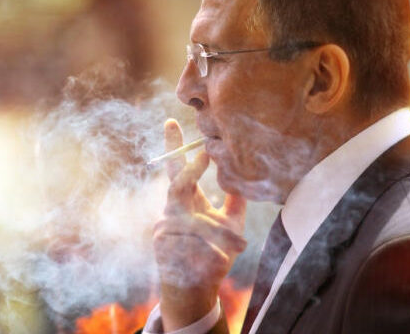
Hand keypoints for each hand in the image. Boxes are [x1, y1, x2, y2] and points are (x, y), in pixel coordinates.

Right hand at [153, 119, 246, 330]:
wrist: (196, 289)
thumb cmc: (211, 255)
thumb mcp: (228, 225)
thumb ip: (235, 201)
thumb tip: (245, 175)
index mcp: (186, 202)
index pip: (178, 169)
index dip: (175, 147)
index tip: (172, 120)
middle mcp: (172, 210)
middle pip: (177, 182)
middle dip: (191, 169)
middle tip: (205, 154)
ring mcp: (165, 228)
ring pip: (195, 221)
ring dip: (218, 235)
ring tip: (239, 247)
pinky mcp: (164, 246)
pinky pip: (194, 244)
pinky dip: (213, 253)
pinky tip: (220, 262)